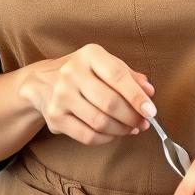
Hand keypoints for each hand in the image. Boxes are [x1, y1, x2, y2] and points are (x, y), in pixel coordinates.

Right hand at [19, 43, 156, 145]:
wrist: (43, 83)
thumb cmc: (84, 73)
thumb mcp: (106, 65)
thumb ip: (130, 76)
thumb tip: (149, 92)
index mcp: (90, 55)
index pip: (117, 75)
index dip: (136, 96)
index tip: (151, 111)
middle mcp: (72, 73)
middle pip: (109, 103)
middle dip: (132, 117)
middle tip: (143, 124)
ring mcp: (61, 96)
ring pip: (100, 122)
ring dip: (121, 130)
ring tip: (131, 129)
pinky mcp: (55, 118)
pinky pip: (87, 136)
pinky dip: (106, 139)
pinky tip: (113, 134)